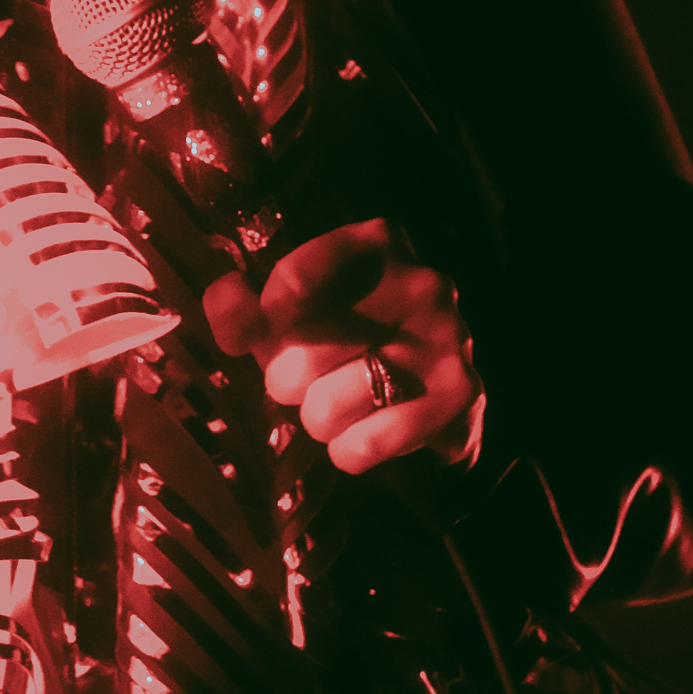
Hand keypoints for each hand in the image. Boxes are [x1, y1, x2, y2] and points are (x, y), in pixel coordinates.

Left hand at [203, 217, 482, 473]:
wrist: (430, 387)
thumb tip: (232, 315)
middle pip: (301, 353)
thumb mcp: (287, 310)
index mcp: (376, 243)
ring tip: (337, 403)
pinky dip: (347, 450)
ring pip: (327, 406)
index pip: (292, 281)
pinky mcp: (460, 399)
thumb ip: (242, 307)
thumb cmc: (340, 334)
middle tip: (307, 375)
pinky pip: (363, 445)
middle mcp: (421, 284)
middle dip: (286, 378)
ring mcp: (448, 341)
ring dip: (317, 418)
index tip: (267, 331)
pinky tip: (363, 432)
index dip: (264, 320)